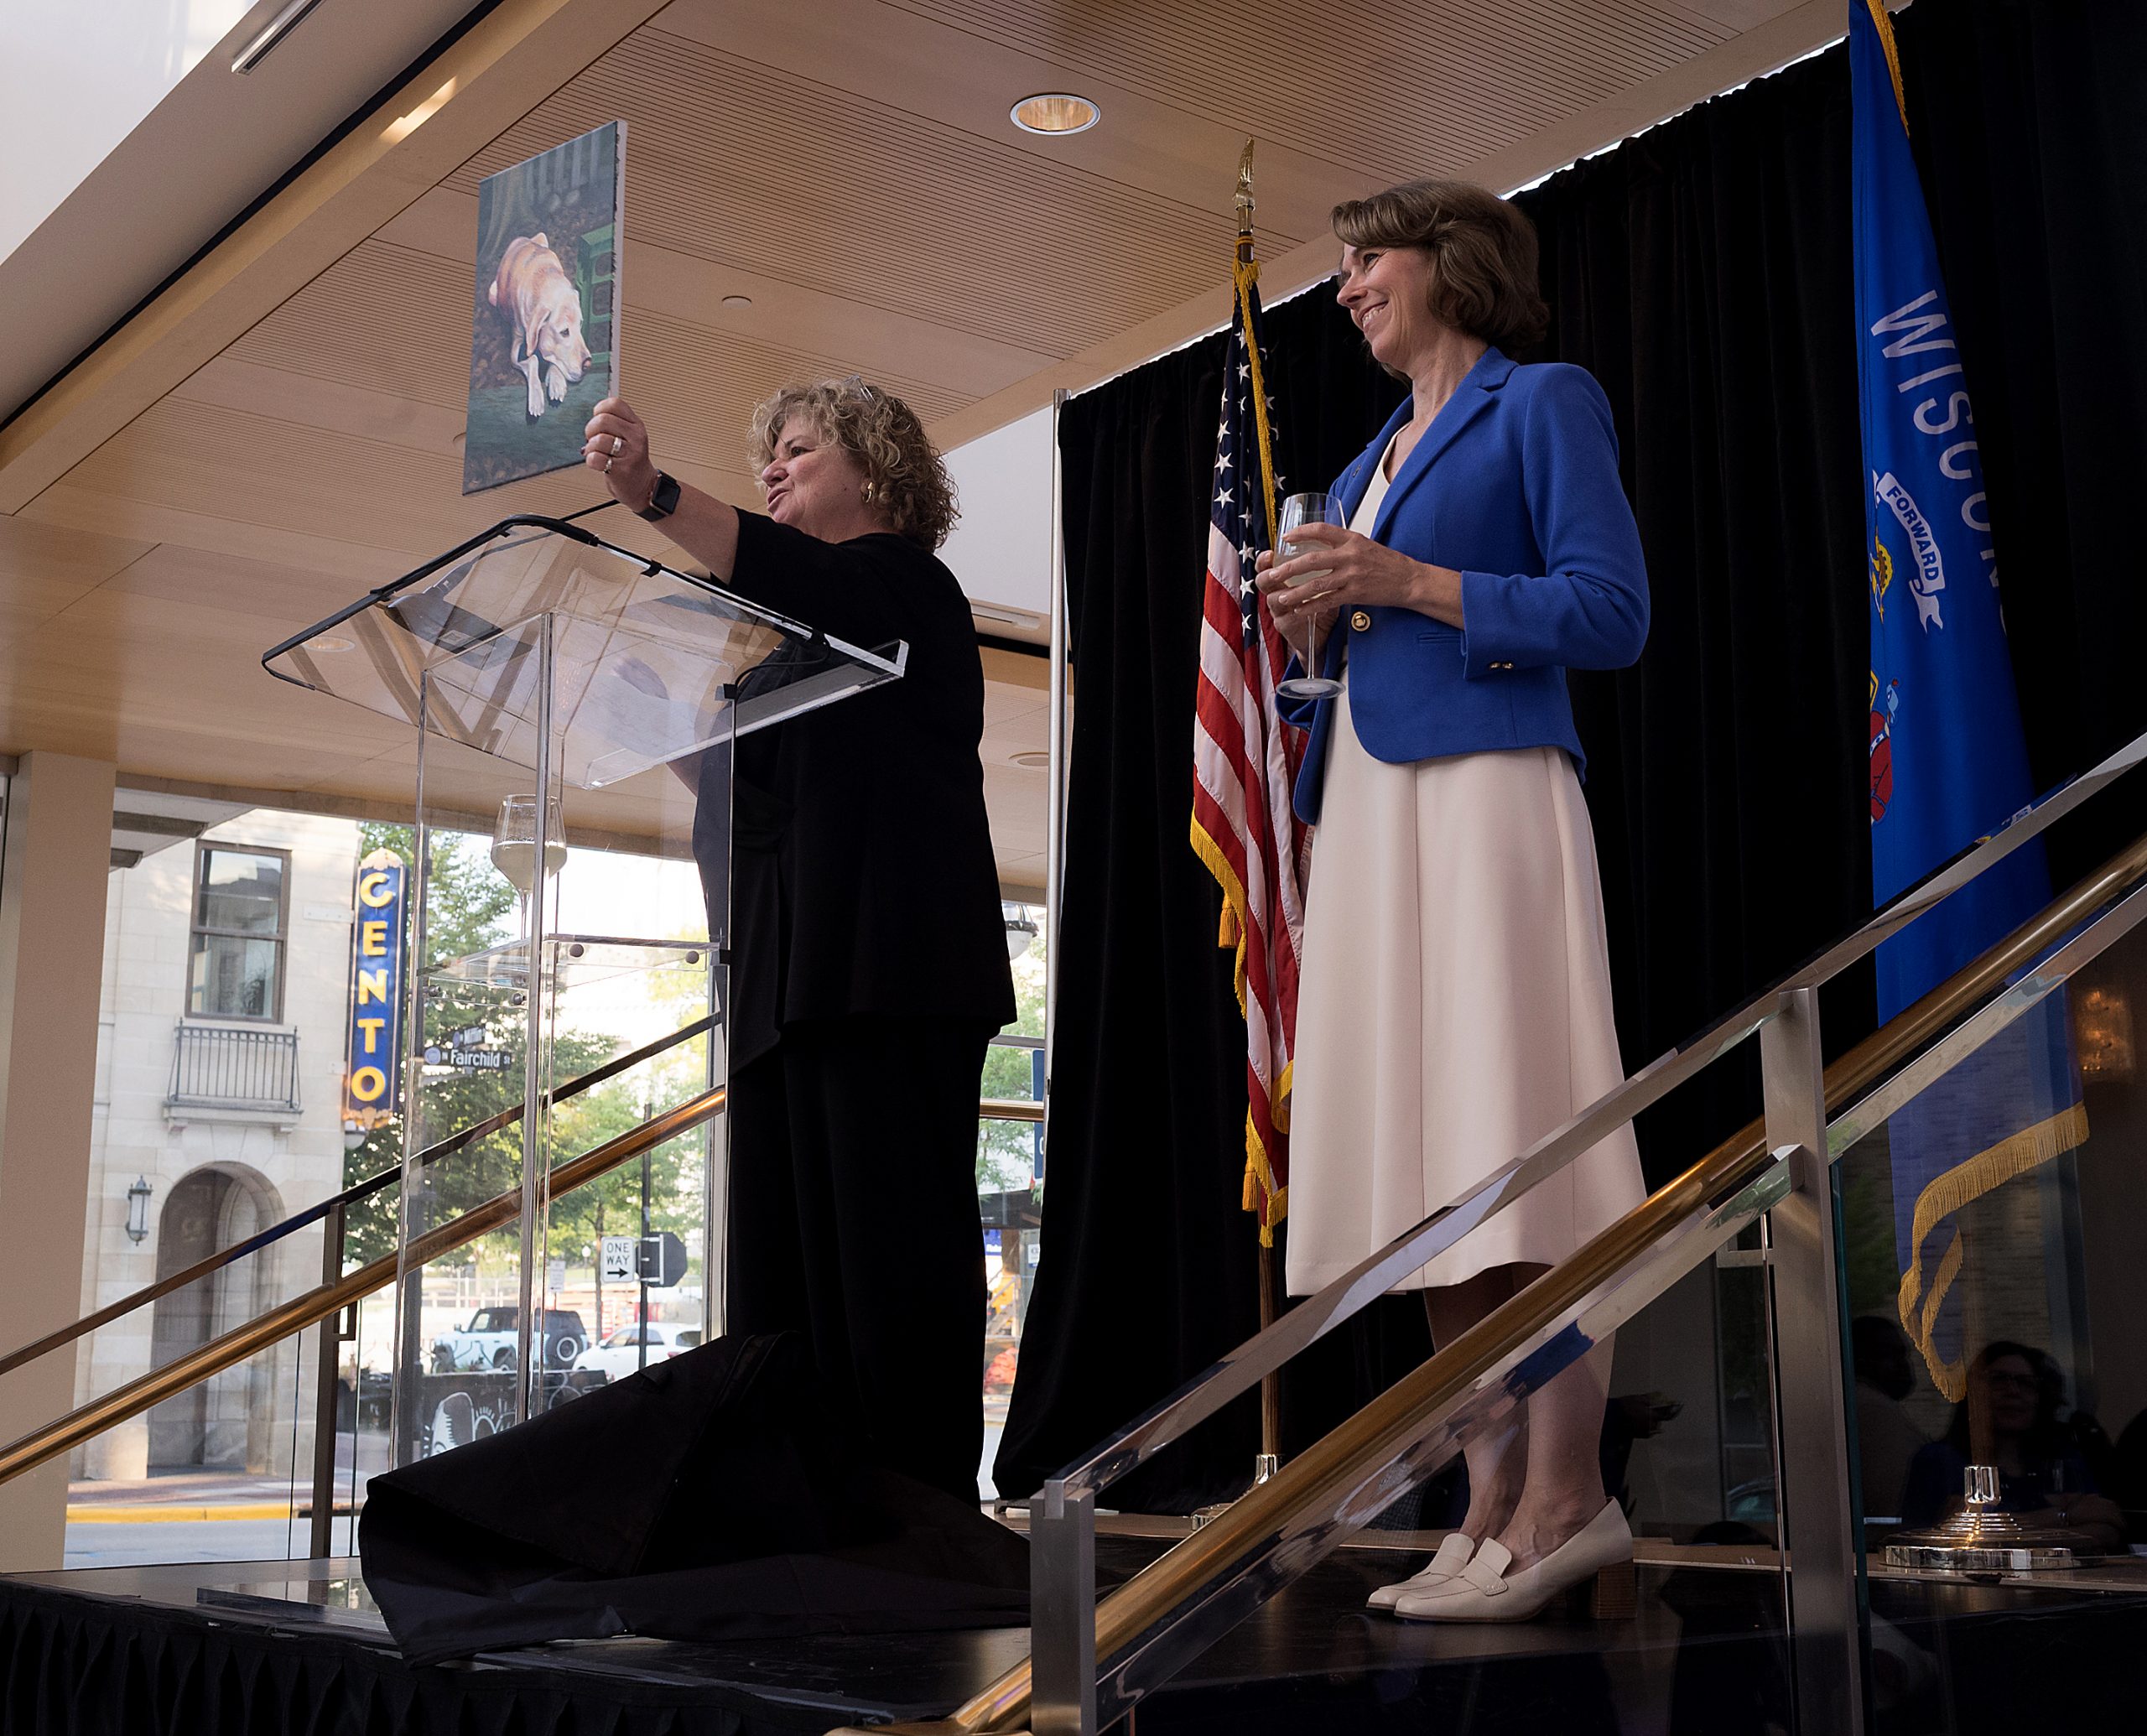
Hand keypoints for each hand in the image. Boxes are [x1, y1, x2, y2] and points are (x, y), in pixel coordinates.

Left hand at [583, 398, 659, 509]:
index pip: (615, 404)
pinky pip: (595, 458)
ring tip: (597, 452)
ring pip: (598, 439)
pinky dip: (591, 461)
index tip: (598, 420)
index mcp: (636, 425)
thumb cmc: (630, 461)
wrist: (643, 486)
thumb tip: (595, 413)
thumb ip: (615, 422)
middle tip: (593, 438)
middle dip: (590, 429)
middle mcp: (636, 438)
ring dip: (591, 447)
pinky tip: (598, 463)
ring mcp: (630, 454)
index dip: (600, 409)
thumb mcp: (629, 436)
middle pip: (603, 420)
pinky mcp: (621, 470)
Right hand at [1253, 547, 1339, 639]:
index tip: (1271, 553)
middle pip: (1262, 581)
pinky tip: (1318, 608)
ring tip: (1303, 591)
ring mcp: (1279, 610)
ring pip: (1273, 599)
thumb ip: (1321, 563)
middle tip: (1278, 573)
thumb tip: (1332, 540)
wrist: (1325, 631)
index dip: (1264, 559)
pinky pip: (1287, 619)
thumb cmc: (1322, 602)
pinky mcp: (1285, 627)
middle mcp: (1276, 592)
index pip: (1265, 565)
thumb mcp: (1323, 578)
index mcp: (1282, 578)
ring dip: (1288, 594)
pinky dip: (1302, 613)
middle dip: (1268, 575)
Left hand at [1254, 522, 1462, 631]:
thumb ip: (1343, 544)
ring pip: (1316, 584)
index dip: (1301, 532)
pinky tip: (1299, 610)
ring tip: (1280, 597)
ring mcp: (1352, 575)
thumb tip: (1320, 545)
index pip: (1321, 529)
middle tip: (1273, 574)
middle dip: (1288, 569)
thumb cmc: (1387, 563)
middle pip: (1312, 560)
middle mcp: (1350, 555)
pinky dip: (1311, 606)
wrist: (1409, 580)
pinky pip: (1328, 601)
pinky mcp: (1356, 593)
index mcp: (1352, 539)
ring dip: (1295, 592)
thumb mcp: (1365, 544)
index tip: (1285, 538)